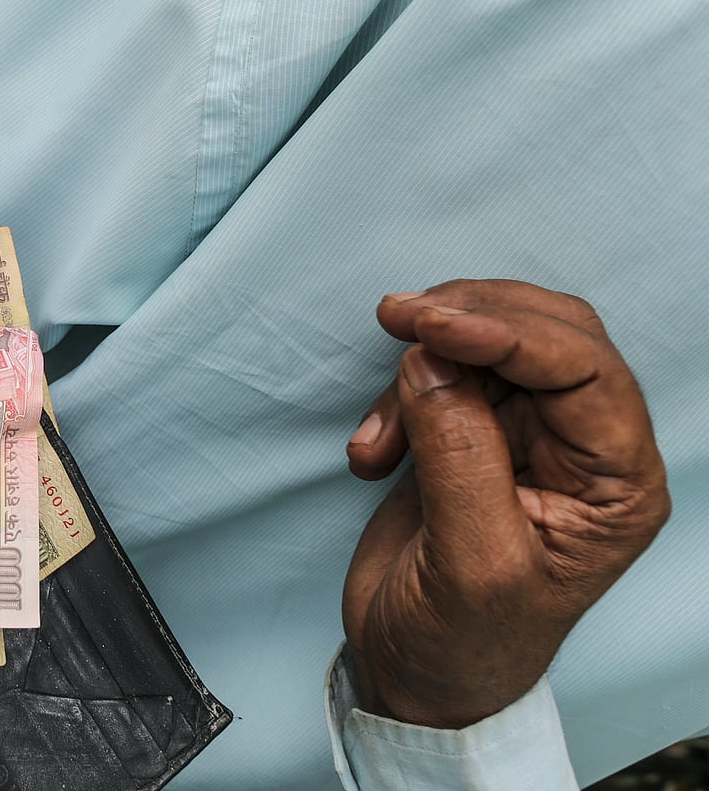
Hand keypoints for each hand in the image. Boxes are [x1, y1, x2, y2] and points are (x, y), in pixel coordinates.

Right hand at [342, 280, 669, 728]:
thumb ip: (460, 456)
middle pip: (547, 335)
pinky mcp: (471, 435)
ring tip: (378, 439)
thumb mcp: (472, 563)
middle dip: (471, 319)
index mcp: (615, 484)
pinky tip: (373, 454)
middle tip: (400, 317)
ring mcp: (524, 438)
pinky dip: (397, 397)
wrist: (414, 672)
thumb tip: (433, 361)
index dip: (512, 333)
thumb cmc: (463, 643)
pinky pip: (440, 376)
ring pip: (486, 346)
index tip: (434, 325)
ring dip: (421, 370)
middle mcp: (582, 449)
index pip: (585, 370)